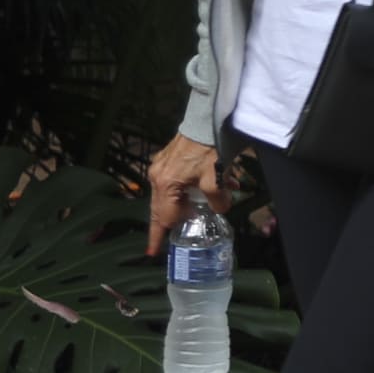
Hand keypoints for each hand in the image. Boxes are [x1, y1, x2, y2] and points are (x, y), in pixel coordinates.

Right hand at [145, 135, 225, 251]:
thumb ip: (218, 200)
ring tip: (206, 208)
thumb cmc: (210, 149)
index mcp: (165, 184)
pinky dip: (190, 188)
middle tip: (182, 234)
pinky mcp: (169, 157)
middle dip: (174, 221)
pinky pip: (176, 180)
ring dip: (189, 202)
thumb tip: (221, 209)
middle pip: (163, 207)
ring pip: (172, 193)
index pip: (162, 218)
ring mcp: (161, 165)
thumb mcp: (217, 179)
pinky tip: (214, 185)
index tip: (152, 253)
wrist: (209, 119)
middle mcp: (157, 176)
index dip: (159, 236)